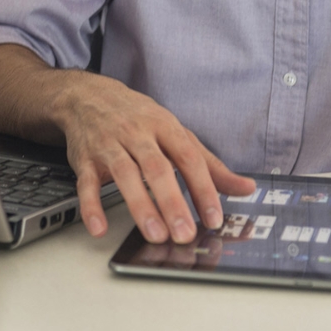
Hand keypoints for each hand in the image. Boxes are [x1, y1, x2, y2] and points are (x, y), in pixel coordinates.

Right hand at [60, 73, 255, 243]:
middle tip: (184, 232)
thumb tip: (245, 187)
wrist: (90, 96)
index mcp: (165, 127)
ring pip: (125, 174)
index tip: (213, 216)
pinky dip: (91, 206)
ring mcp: (110, 145)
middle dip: (172, 202)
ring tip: (155, 234)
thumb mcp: (177, 133)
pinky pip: (87, 183)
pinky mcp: (85, 158)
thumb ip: (209, 164)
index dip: (202, 187)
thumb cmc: (140, 118)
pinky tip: (100, 228)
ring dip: (140, 205)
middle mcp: (138, 134)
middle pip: (156, 167)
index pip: (188, 158)